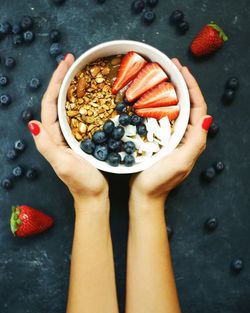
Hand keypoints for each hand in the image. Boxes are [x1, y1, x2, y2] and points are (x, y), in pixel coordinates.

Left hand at [28, 54, 107, 204]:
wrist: (93, 195)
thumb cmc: (81, 182)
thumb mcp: (63, 164)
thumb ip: (47, 146)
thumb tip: (32, 123)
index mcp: (51, 136)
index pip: (49, 103)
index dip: (55, 82)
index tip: (65, 64)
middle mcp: (57, 133)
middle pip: (56, 100)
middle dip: (62, 79)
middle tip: (72, 60)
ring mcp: (68, 135)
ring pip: (67, 106)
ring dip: (71, 87)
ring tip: (79, 72)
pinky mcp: (80, 138)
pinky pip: (79, 115)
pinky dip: (82, 101)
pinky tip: (90, 95)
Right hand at [130, 58, 211, 203]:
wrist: (145, 195)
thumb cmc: (161, 180)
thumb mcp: (181, 161)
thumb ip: (196, 142)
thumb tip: (208, 118)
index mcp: (193, 137)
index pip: (197, 106)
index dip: (191, 86)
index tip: (181, 69)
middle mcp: (186, 134)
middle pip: (187, 103)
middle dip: (181, 83)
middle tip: (171, 65)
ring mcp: (172, 136)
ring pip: (174, 108)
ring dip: (170, 90)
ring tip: (161, 75)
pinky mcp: (160, 139)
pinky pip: (161, 116)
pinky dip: (157, 103)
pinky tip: (148, 96)